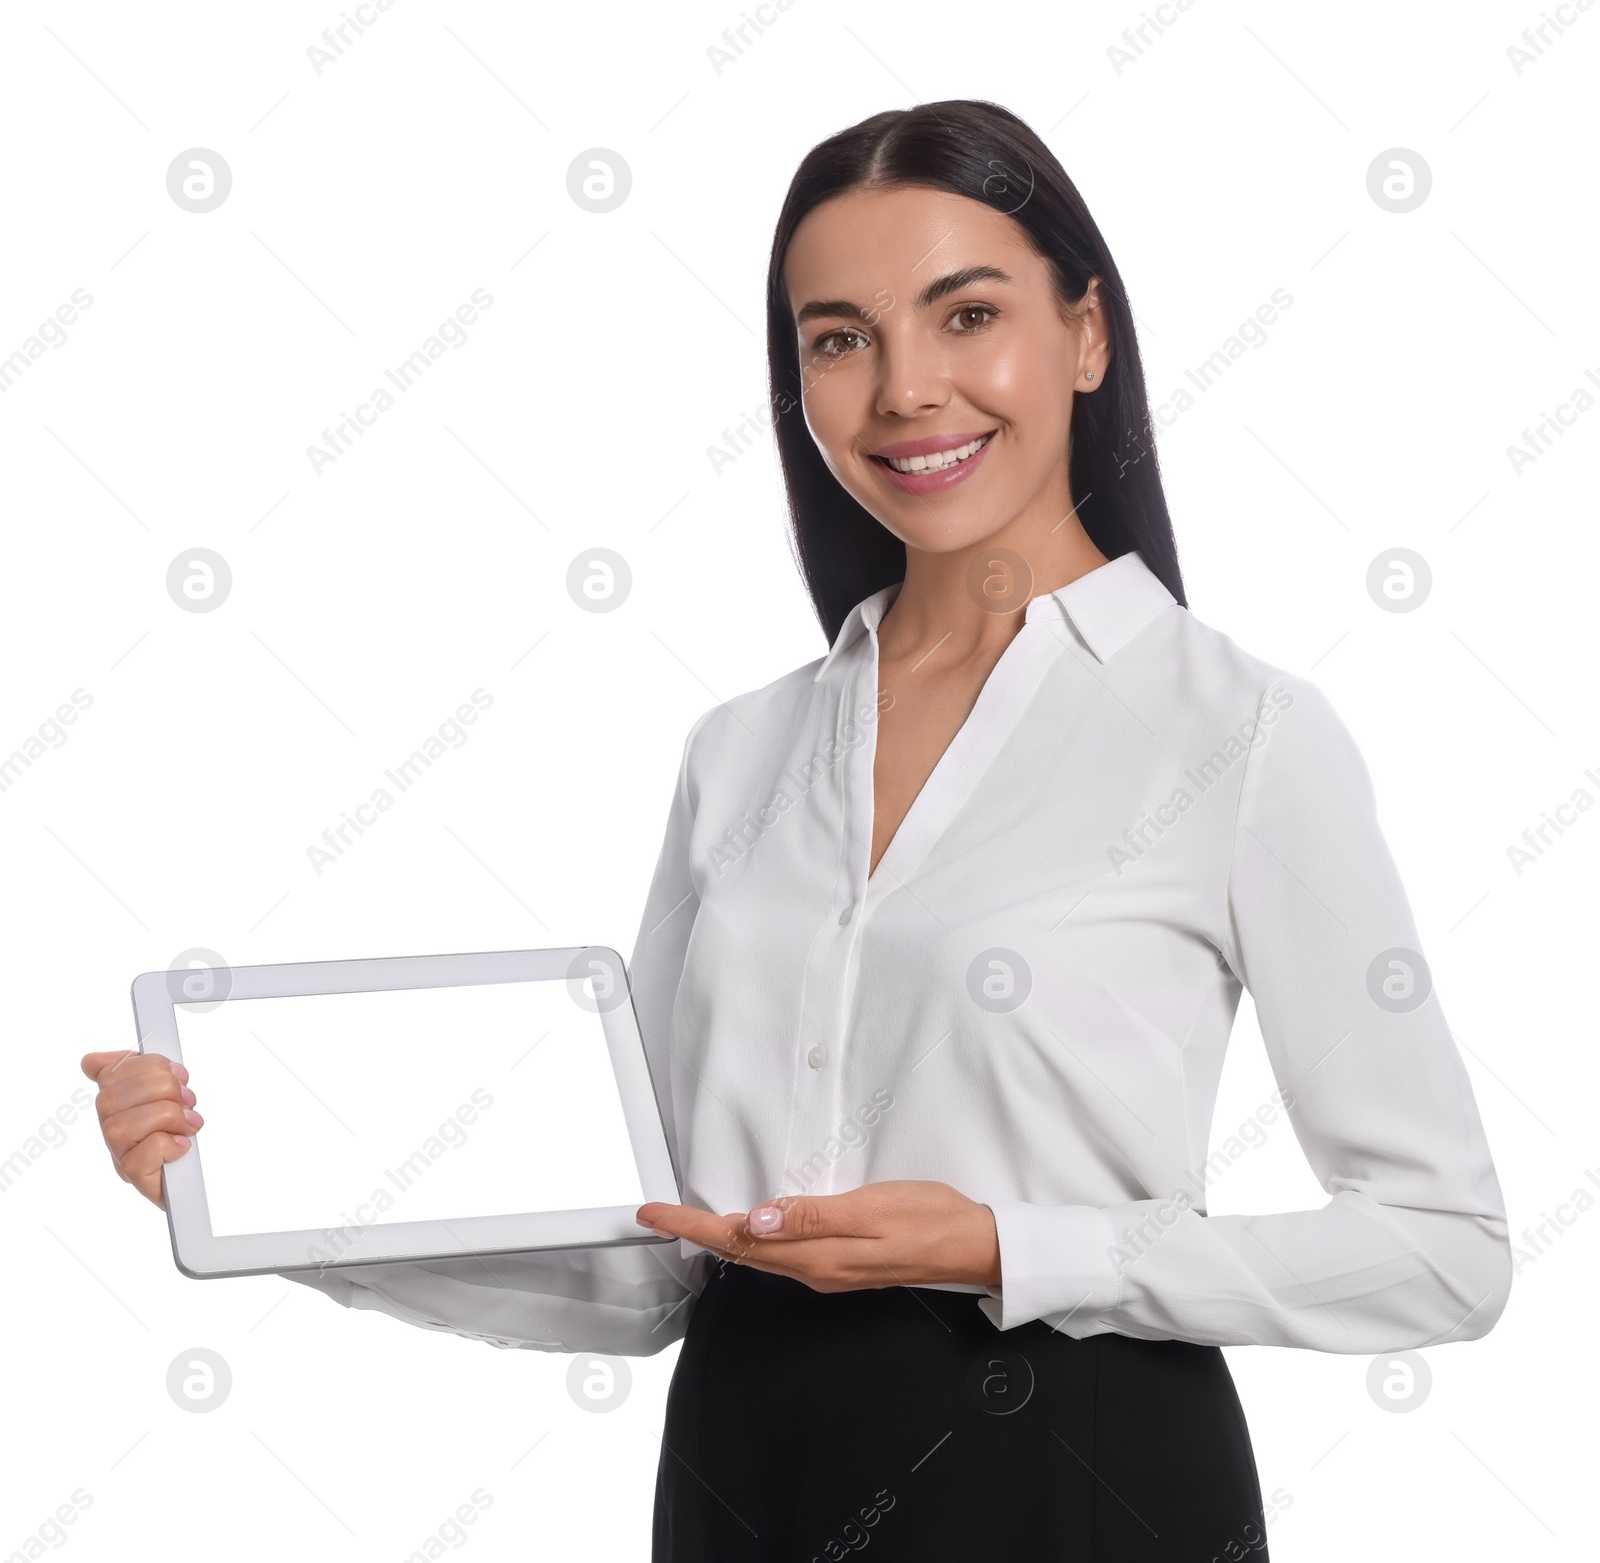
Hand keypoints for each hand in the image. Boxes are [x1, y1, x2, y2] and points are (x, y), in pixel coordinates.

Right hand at [81, 1050, 202, 1206]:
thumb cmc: (175, 1135)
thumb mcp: (162, 1095)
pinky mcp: (135, 1176)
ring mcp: (119, 1155)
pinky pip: (145, 1152)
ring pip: (129, 1124)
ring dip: (170, 1118)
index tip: (177, 1074)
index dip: (149, 1066)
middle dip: (164, 1089)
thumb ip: (138, 1073)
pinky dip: (170, 1144)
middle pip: (115, 1097)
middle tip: (187, 1101)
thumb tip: (91, 1061)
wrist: (192, 1178)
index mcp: (116, 1105)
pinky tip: (180, 1146)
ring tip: (188, 1124)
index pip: (111, 1073)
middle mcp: (111, 1130)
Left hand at [637, 1180, 1000, 1291]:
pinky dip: (752, 1240)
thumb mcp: (873, 1207)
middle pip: (740, 1252)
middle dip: (695, 1233)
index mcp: (818, 1257)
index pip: (738, 1241)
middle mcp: (816, 1270)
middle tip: (656, 1214)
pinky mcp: (840, 1265)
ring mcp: (828, 1271)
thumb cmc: (932, 1220)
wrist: (974, 1247)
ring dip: (720, 1237)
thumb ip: (813, 1215)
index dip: (691, 1226)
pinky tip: (748, 1229)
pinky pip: (782, 1256)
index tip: (654, 1213)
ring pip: (759, 1256)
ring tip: (688, 1220)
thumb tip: (757, 1220)